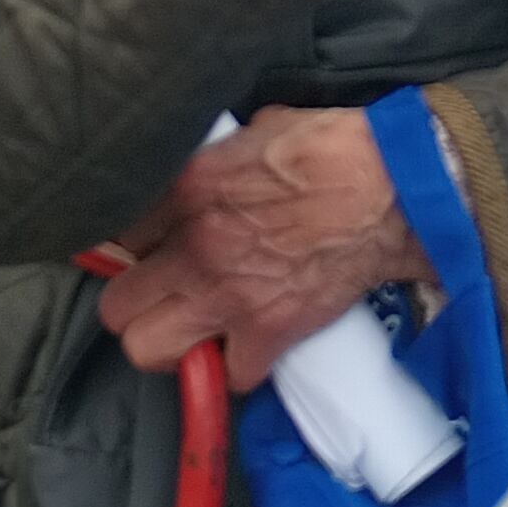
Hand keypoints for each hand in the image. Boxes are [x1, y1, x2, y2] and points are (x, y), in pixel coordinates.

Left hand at [98, 108, 419, 388]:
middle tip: (158, 297)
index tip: (148, 250)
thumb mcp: (253, 130)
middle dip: (134, 304)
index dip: (131, 247)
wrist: (392, 188)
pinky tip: (245, 345)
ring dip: (167, 345)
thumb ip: (212, 158)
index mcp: (186, 188)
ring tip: (189, 330)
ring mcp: (227, 295)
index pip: (116, 235)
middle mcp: (193, 248)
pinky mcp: (269, 332)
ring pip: (147, 350)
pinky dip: (235, 368)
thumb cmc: (330, 148)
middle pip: (115, 307)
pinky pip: (228, 376)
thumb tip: (204, 167)